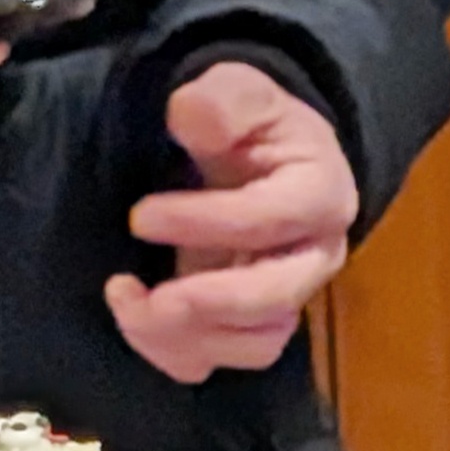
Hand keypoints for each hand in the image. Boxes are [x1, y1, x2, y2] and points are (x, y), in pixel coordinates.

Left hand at [107, 66, 354, 381]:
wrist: (262, 156)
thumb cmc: (253, 125)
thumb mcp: (239, 92)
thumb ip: (223, 99)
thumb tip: (192, 115)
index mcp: (321, 193)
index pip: (275, 220)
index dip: (207, 223)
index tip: (141, 215)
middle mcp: (316, 255)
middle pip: (276, 300)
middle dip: (206, 304)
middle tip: (143, 296)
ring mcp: (288, 295)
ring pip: (253, 343)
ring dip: (186, 336)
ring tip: (128, 300)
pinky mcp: (253, 322)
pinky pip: (224, 358)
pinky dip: (176, 351)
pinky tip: (135, 313)